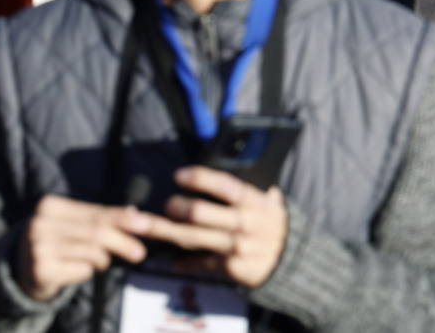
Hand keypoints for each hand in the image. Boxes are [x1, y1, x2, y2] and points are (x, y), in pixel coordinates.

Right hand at [17, 195, 148, 301]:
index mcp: (50, 205)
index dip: (123, 219)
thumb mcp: (76, 224)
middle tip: (140, 253)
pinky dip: (87, 272)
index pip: (96, 212)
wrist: (22, 270)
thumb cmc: (58, 241)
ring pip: (91, 252)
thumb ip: (101, 217)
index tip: (147, 225)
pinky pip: (81, 270)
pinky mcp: (40, 270)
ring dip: (103, 260)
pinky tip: (76, 270)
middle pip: (95, 231)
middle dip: (123, 242)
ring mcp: (37, 247)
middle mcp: (40, 223)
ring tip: (99, 262)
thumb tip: (135, 212)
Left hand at [120, 166, 286, 288]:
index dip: (202, 179)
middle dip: (179, 208)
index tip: (179, 175)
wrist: (290, 259)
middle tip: (166, 203)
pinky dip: (185, 263)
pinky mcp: (231, 268)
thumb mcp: (267, 200)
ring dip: (166, 231)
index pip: (227, 187)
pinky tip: (171, 260)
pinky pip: (202, 263)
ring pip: (194, 239)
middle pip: (202, 215)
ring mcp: (237, 248)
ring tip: (144, 225)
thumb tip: (218, 166)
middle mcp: (245, 224)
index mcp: (255, 202)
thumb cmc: (269, 221)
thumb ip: (245, 188)